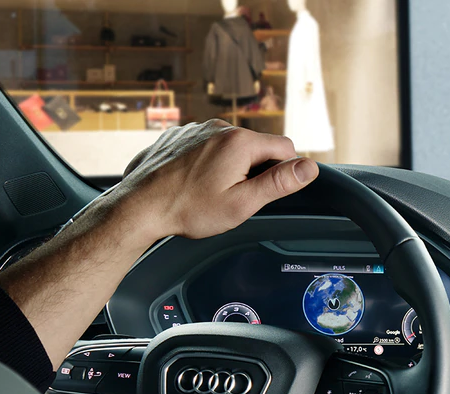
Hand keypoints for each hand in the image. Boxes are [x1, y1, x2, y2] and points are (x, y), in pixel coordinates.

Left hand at [0, 121, 316, 365]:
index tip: (263, 192)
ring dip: (230, 166)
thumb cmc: (189, 209)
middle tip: (233, 198)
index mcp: (240, 142)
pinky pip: (206, 146)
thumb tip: (310, 167)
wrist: (139, 207)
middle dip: (254, 170)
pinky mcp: (177, 136)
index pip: (286, 148)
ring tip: (209, 193)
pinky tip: (192, 184)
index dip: (283, 173)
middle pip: (257, 147)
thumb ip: (279, 183)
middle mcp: (219, 127)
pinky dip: (206, 163)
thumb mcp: (243, 203)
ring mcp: (195, 129)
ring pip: (231, 147)